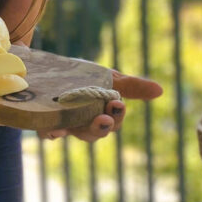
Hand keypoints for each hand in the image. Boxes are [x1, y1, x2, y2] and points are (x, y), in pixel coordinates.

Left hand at [37, 69, 162, 143]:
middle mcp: (82, 122)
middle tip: (102, 119)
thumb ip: (131, 86)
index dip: (116, 116)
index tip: (116, 104)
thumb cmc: (84, 77)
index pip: (113, 121)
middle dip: (99, 127)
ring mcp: (62, 122)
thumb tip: (160, 91)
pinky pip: (46, 130)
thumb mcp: (108, 78)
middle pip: (93, 133)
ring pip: (71, 133)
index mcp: (100, 114)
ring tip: (76, 125)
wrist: (49, 68)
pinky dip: (50, 131)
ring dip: (76, 130)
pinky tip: (53, 129)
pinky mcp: (42, 119)